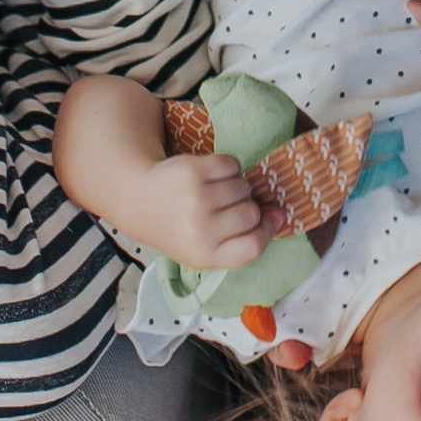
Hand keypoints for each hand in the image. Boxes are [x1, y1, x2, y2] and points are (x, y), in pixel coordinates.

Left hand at [113, 144, 274, 273]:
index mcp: (204, 256)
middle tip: (224, 207)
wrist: (139, 199)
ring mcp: (195, 200)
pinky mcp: (192, 172)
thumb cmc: (179, 226)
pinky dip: (227, 167)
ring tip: (214, 192)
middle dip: (246, 207)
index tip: (264, 220)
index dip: (266, 231)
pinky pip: (232, 165)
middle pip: (252, 214)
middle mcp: (199, 231)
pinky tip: (210, 176)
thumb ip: (244, 239)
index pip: (255, 246)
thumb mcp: (206, 247)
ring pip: (244, 188)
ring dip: (236, 186)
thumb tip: (280, 214)